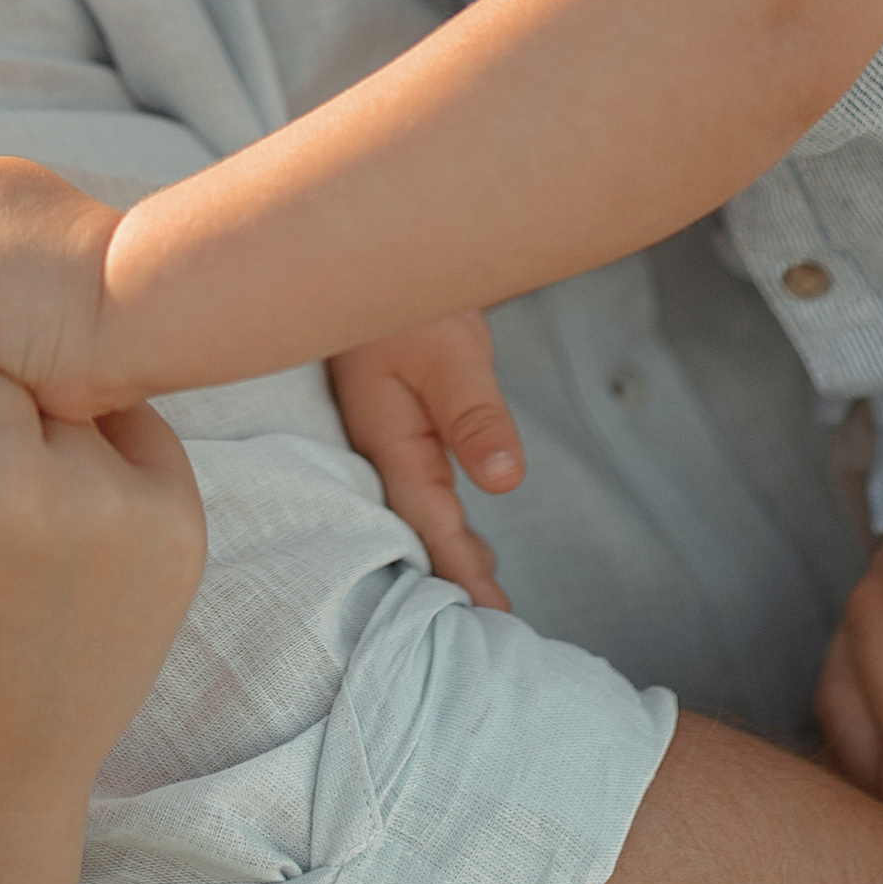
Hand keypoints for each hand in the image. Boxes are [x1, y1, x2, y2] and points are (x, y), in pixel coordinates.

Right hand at [330, 315, 523, 609]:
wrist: (376, 255)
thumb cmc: (409, 302)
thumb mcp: (452, 356)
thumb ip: (476, 418)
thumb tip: (506, 482)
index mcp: (386, 442)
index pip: (428, 523)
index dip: (460, 571)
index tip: (490, 615)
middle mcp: (379, 449)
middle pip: (418, 528)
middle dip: (454, 577)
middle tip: (493, 628)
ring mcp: (383, 437)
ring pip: (417, 510)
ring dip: (449, 551)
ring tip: (483, 598)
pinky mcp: (394, 424)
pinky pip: (418, 486)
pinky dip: (443, 519)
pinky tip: (462, 537)